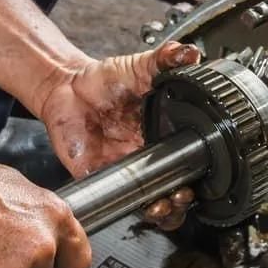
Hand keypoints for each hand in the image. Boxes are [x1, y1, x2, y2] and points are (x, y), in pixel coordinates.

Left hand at [39, 41, 201, 230]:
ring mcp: (127, 171)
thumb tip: (190, 53)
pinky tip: (139, 206)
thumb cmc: (104, 79)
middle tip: (182, 196)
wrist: (66, 87)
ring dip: (163, 213)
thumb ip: (165, 59)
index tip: (200, 180)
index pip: (189, 165)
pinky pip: (119, 203)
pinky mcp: (103, 178)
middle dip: (182, 203)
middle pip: (175, 192)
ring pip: (152, 204)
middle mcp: (149, 158)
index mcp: (163, 136)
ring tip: (162, 207)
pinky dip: (130, 210)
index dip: (198, 178)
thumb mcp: (139, 66)